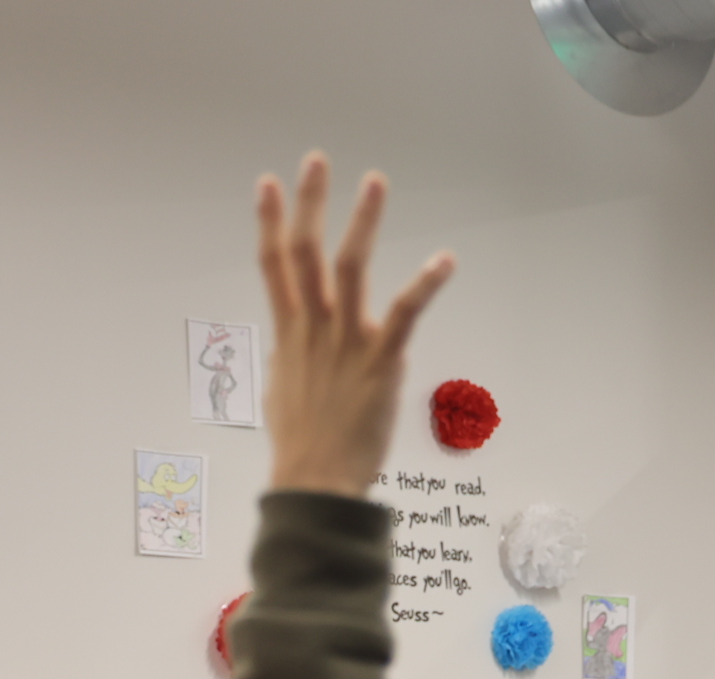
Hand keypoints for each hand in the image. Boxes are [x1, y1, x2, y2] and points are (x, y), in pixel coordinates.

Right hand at [256, 153, 453, 497]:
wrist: (316, 482)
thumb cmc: (303, 447)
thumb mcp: (286, 392)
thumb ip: (297, 360)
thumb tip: (300, 353)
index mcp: (289, 334)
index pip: (274, 266)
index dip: (270, 222)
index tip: (268, 183)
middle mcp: (313, 328)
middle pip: (305, 252)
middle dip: (310, 202)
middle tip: (317, 160)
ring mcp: (345, 341)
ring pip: (350, 267)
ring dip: (363, 221)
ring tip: (375, 182)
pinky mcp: (380, 360)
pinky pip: (405, 312)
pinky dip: (425, 284)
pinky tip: (445, 259)